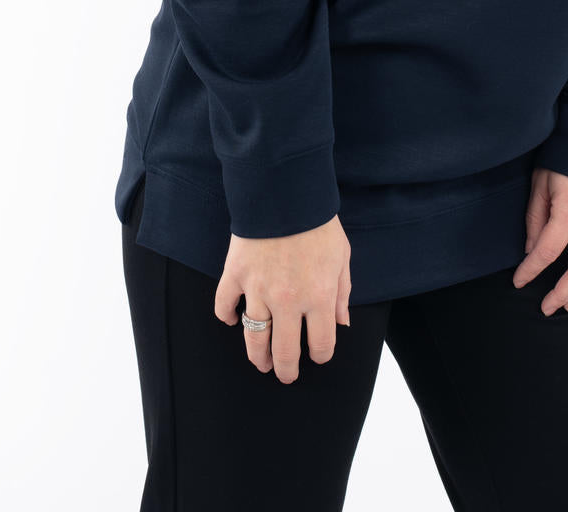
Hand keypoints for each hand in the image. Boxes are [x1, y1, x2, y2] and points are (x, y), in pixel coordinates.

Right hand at [214, 213, 352, 382]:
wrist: (286, 192)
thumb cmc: (319, 222)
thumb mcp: (342, 255)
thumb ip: (342, 292)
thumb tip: (342, 322)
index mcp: (319, 296)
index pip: (321, 343)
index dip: (320, 355)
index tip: (317, 355)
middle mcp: (289, 300)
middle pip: (286, 351)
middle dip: (287, 369)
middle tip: (286, 374)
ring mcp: (259, 289)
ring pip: (254, 338)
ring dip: (258, 356)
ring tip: (261, 363)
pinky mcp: (236, 274)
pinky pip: (224, 305)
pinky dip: (226, 316)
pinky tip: (231, 320)